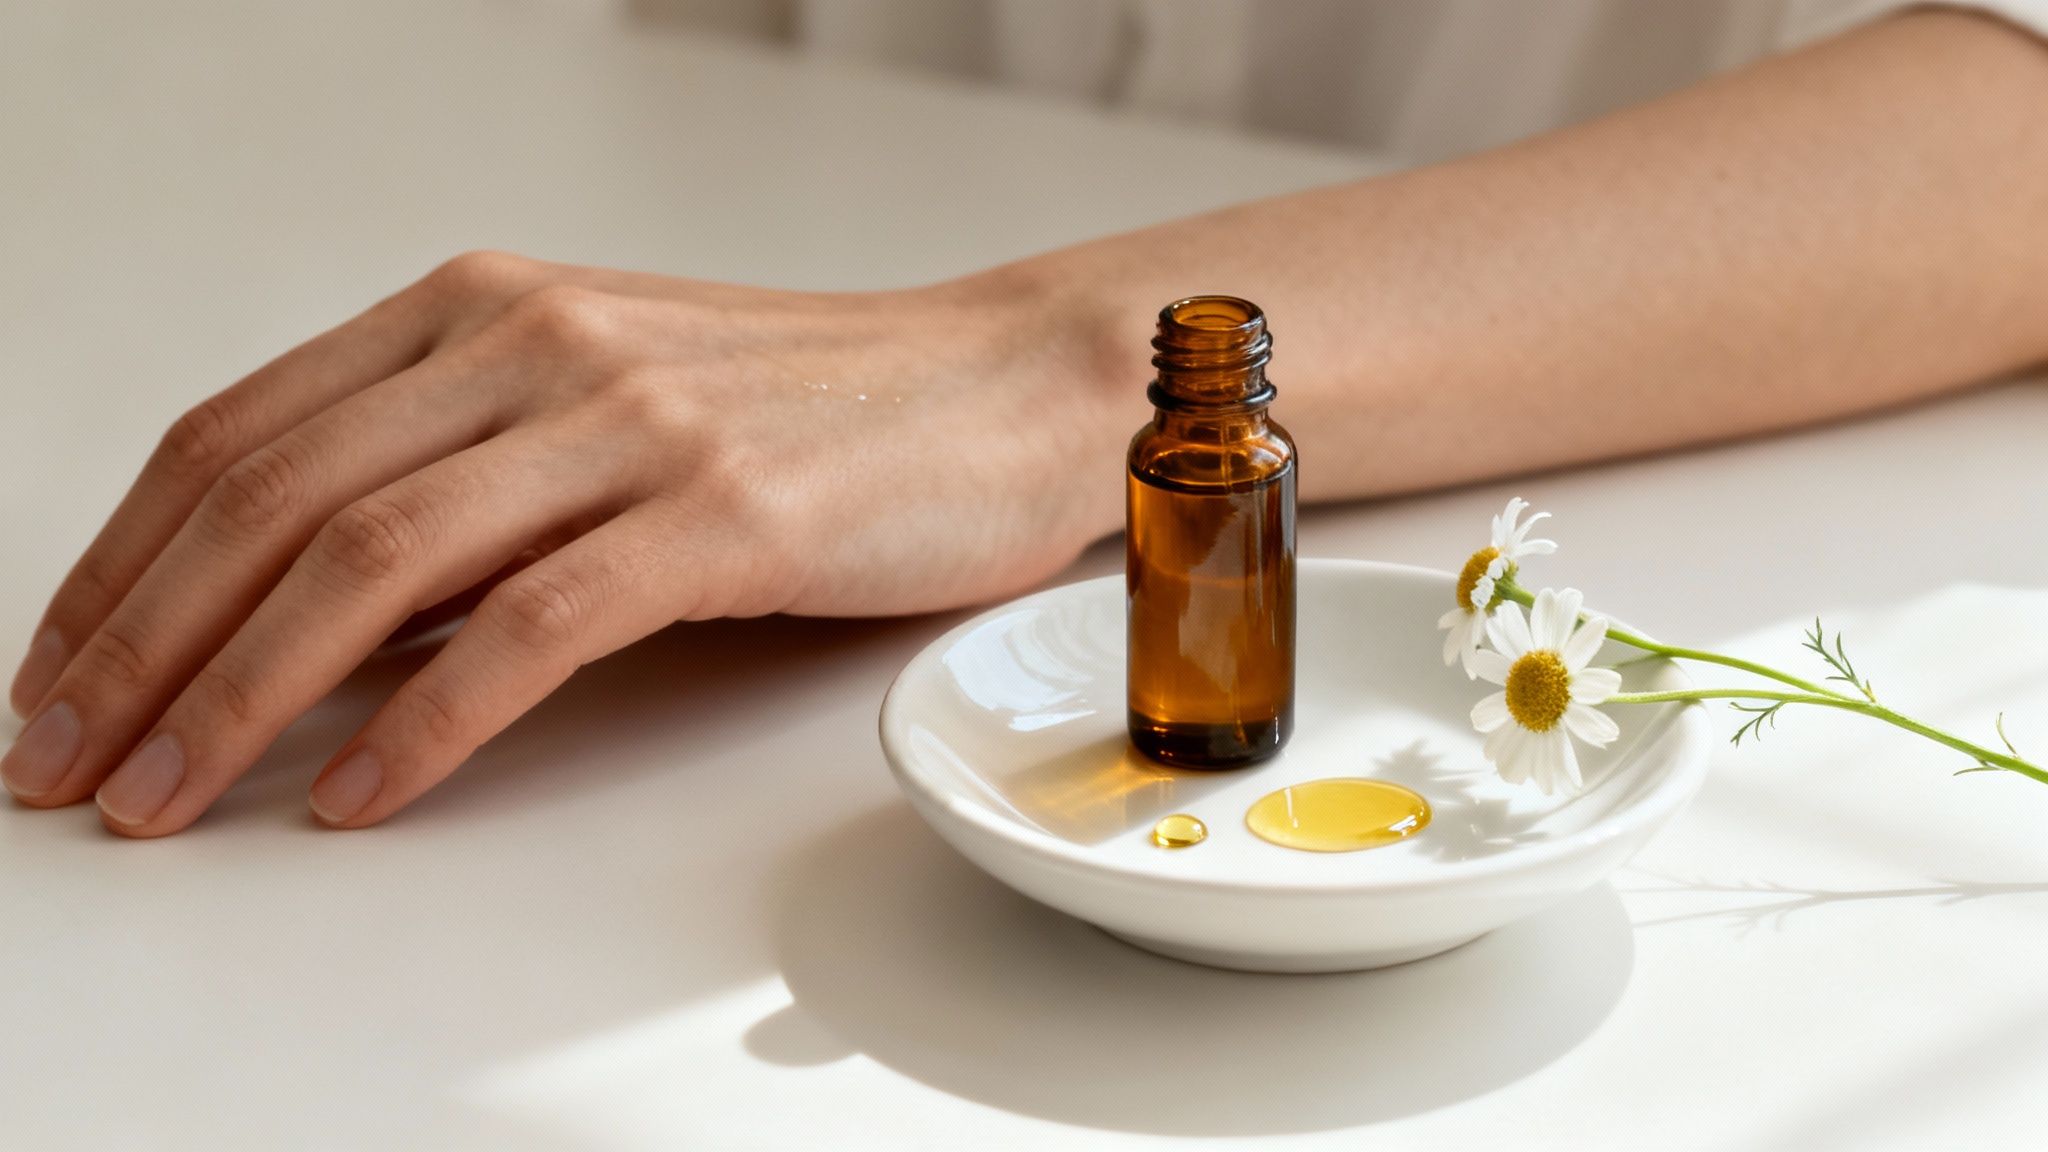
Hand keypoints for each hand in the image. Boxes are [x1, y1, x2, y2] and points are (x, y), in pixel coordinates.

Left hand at [3, 252, 1121, 835]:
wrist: (998, 387)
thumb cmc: (809, 410)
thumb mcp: (602, 407)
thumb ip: (462, 484)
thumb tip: (321, 624)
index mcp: (483, 307)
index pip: (240, 434)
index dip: (121, 566)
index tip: (61, 674)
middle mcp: (534, 342)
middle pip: (275, 499)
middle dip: (141, 647)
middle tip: (70, 763)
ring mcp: (629, 420)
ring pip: (374, 559)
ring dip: (241, 694)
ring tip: (168, 795)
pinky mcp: (720, 513)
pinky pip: (528, 626)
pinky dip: (425, 721)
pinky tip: (360, 791)